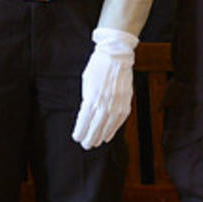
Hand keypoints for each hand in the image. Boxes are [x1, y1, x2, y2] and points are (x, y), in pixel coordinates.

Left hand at [72, 28, 137, 149]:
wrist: (116, 56)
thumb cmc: (98, 67)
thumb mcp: (87, 82)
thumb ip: (87, 99)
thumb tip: (86, 115)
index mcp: (91, 98)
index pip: (84, 120)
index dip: (80, 131)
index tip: (76, 137)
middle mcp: (104, 103)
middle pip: (95, 127)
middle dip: (89, 137)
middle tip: (85, 145)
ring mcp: (117, 105)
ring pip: (107, 127)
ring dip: (100, 137)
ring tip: (95, 143)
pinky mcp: (126, 104)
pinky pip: (119, 121)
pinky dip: (112, 130)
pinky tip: (107, 136)